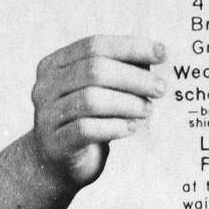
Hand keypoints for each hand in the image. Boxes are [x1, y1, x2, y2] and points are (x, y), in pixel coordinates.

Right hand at [30, 35, 166, 186]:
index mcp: (56, 64)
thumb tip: (158, 54)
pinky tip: (132, 127)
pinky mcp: (55, 143)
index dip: (131, 47)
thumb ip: (123, 69)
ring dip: (128, 103)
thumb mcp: (103, 88)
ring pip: (91, 100)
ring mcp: (46, 115)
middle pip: (94, 71)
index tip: (162, 54)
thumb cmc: (89, 117)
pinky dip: (115, 126)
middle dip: (134, 78)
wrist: (59, 163)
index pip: (95, 45)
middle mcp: (45, 86)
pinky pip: (86, 129)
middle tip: (160, 88)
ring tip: (148, 110)